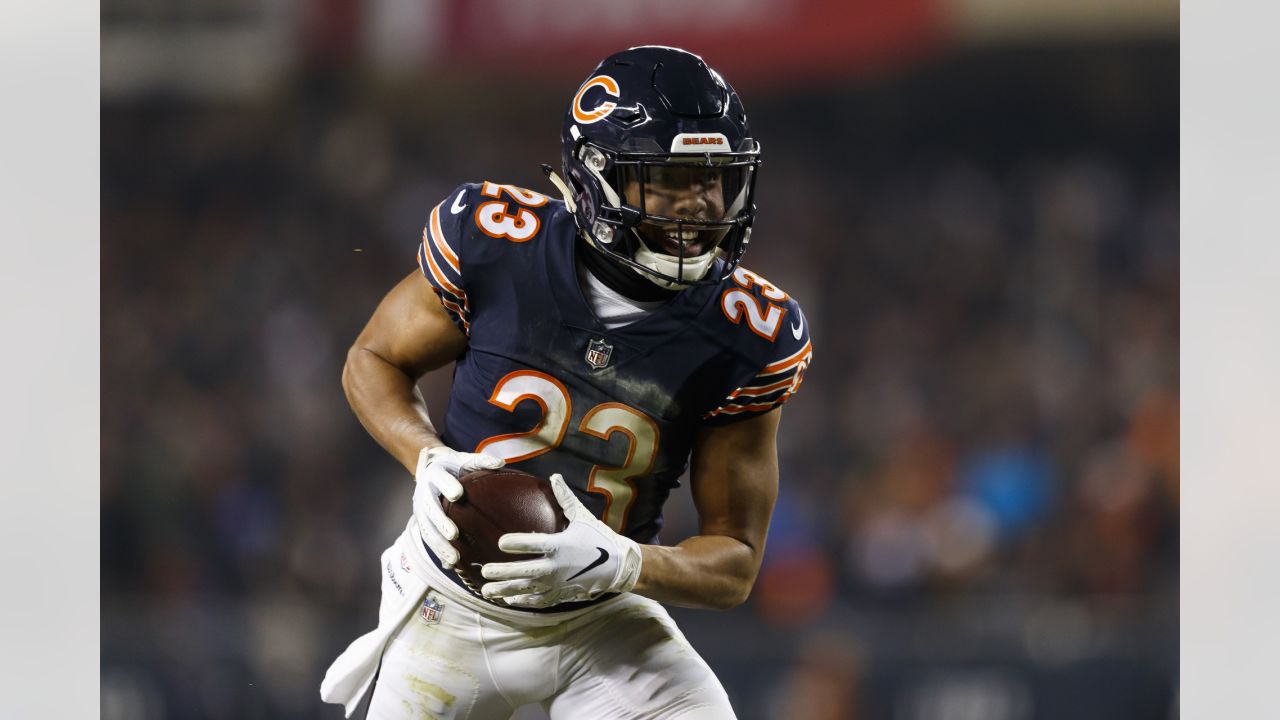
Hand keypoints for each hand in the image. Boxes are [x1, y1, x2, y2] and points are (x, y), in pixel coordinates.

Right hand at [413, 445, 503, 566]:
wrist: (430, 469)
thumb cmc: (454, 467)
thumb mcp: (464, 460)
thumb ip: (480, 461)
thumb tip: (500, 464)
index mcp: (435, 474)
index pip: (440, 479)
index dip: (447, 486)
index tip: (458, 495)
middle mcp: (424, 493)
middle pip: (430, 509)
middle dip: (441, 522)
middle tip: (454, 534)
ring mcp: (421, 510)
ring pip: (428, 530)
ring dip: (440, 545)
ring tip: (454, 558)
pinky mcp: (423, 523)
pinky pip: (430, 540)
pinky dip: (439, 552)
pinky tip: (451, 565)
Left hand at [480, 474, 642, 607]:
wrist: (618, 567)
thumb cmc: (598, 538)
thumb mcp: (583, 517)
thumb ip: (565, 498)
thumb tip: (554, 476)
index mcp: (561, 545)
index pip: (535, 544)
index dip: (517, 543)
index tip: (500, 542)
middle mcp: (557, 567)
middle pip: (525, 570)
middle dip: (503, 572)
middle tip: (485, 570)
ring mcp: (558, 584)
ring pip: (527, 589)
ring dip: (505, 590)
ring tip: (486, 590)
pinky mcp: (560, 595)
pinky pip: (537, 601)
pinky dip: (521, 601)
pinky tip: (507, 600)